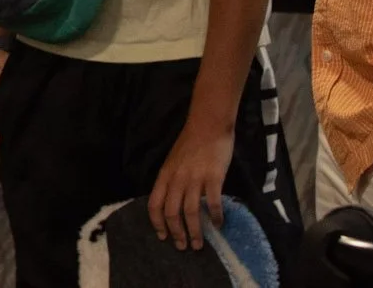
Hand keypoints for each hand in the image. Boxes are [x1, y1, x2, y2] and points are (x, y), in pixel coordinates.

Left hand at [148, 118, 234, 249]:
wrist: (207, 125)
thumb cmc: (191, 143)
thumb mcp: (173, 162)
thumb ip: (172, 181)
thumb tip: (173, 202)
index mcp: (165, 175)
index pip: (154, 204)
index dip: (157, 223)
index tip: (162, 237)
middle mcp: (177, 179)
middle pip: (171, 212)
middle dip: (176, 233)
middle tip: (182, 247)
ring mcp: (195, 178)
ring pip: (190, 212)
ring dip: (194, 232)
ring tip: (198, 244)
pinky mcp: (213, 178)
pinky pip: (212, 202)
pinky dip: (215, 217)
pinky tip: (218, 225)